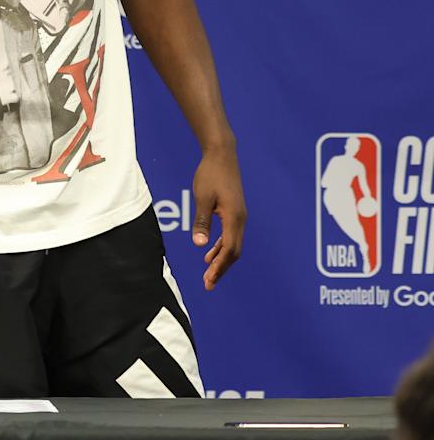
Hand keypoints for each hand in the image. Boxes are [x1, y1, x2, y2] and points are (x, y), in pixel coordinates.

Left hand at [192, 146, 245, 289]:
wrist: (222, 155)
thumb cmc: (210, 174)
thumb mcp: (202, 198)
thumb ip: (202, 221)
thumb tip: (200, 245)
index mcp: (234, 218)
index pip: (229, 250)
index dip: (219, 267)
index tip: (208, 280)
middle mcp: (240, 219)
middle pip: (234, 252)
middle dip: (221, 269)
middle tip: (208, 284)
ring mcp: (239, 216)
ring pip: (233, 245)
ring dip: (221, 260)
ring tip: (208, 274)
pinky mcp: (234, 212)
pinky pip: (230, 236)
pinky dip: (221, 247)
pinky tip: (209, 254)